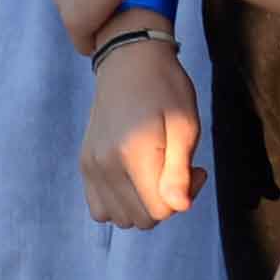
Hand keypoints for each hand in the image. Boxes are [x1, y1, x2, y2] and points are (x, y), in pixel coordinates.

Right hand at [80, 29, 199, 228]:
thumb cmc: (165, 89)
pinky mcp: (84, 164)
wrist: (128, 60)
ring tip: (155, 174)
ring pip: (121, 219)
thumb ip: (179, 171)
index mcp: (133, 155)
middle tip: (177, 169)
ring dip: (143, 206)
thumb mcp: (185, 125)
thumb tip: (180, 208)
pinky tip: (133, 181)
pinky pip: (99, 209)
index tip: (195, 170)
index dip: (183, 198)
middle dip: (165, 203)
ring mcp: (91, 166)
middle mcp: (105, 166)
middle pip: (142, 219)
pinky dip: (119, 205)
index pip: (160, 211)